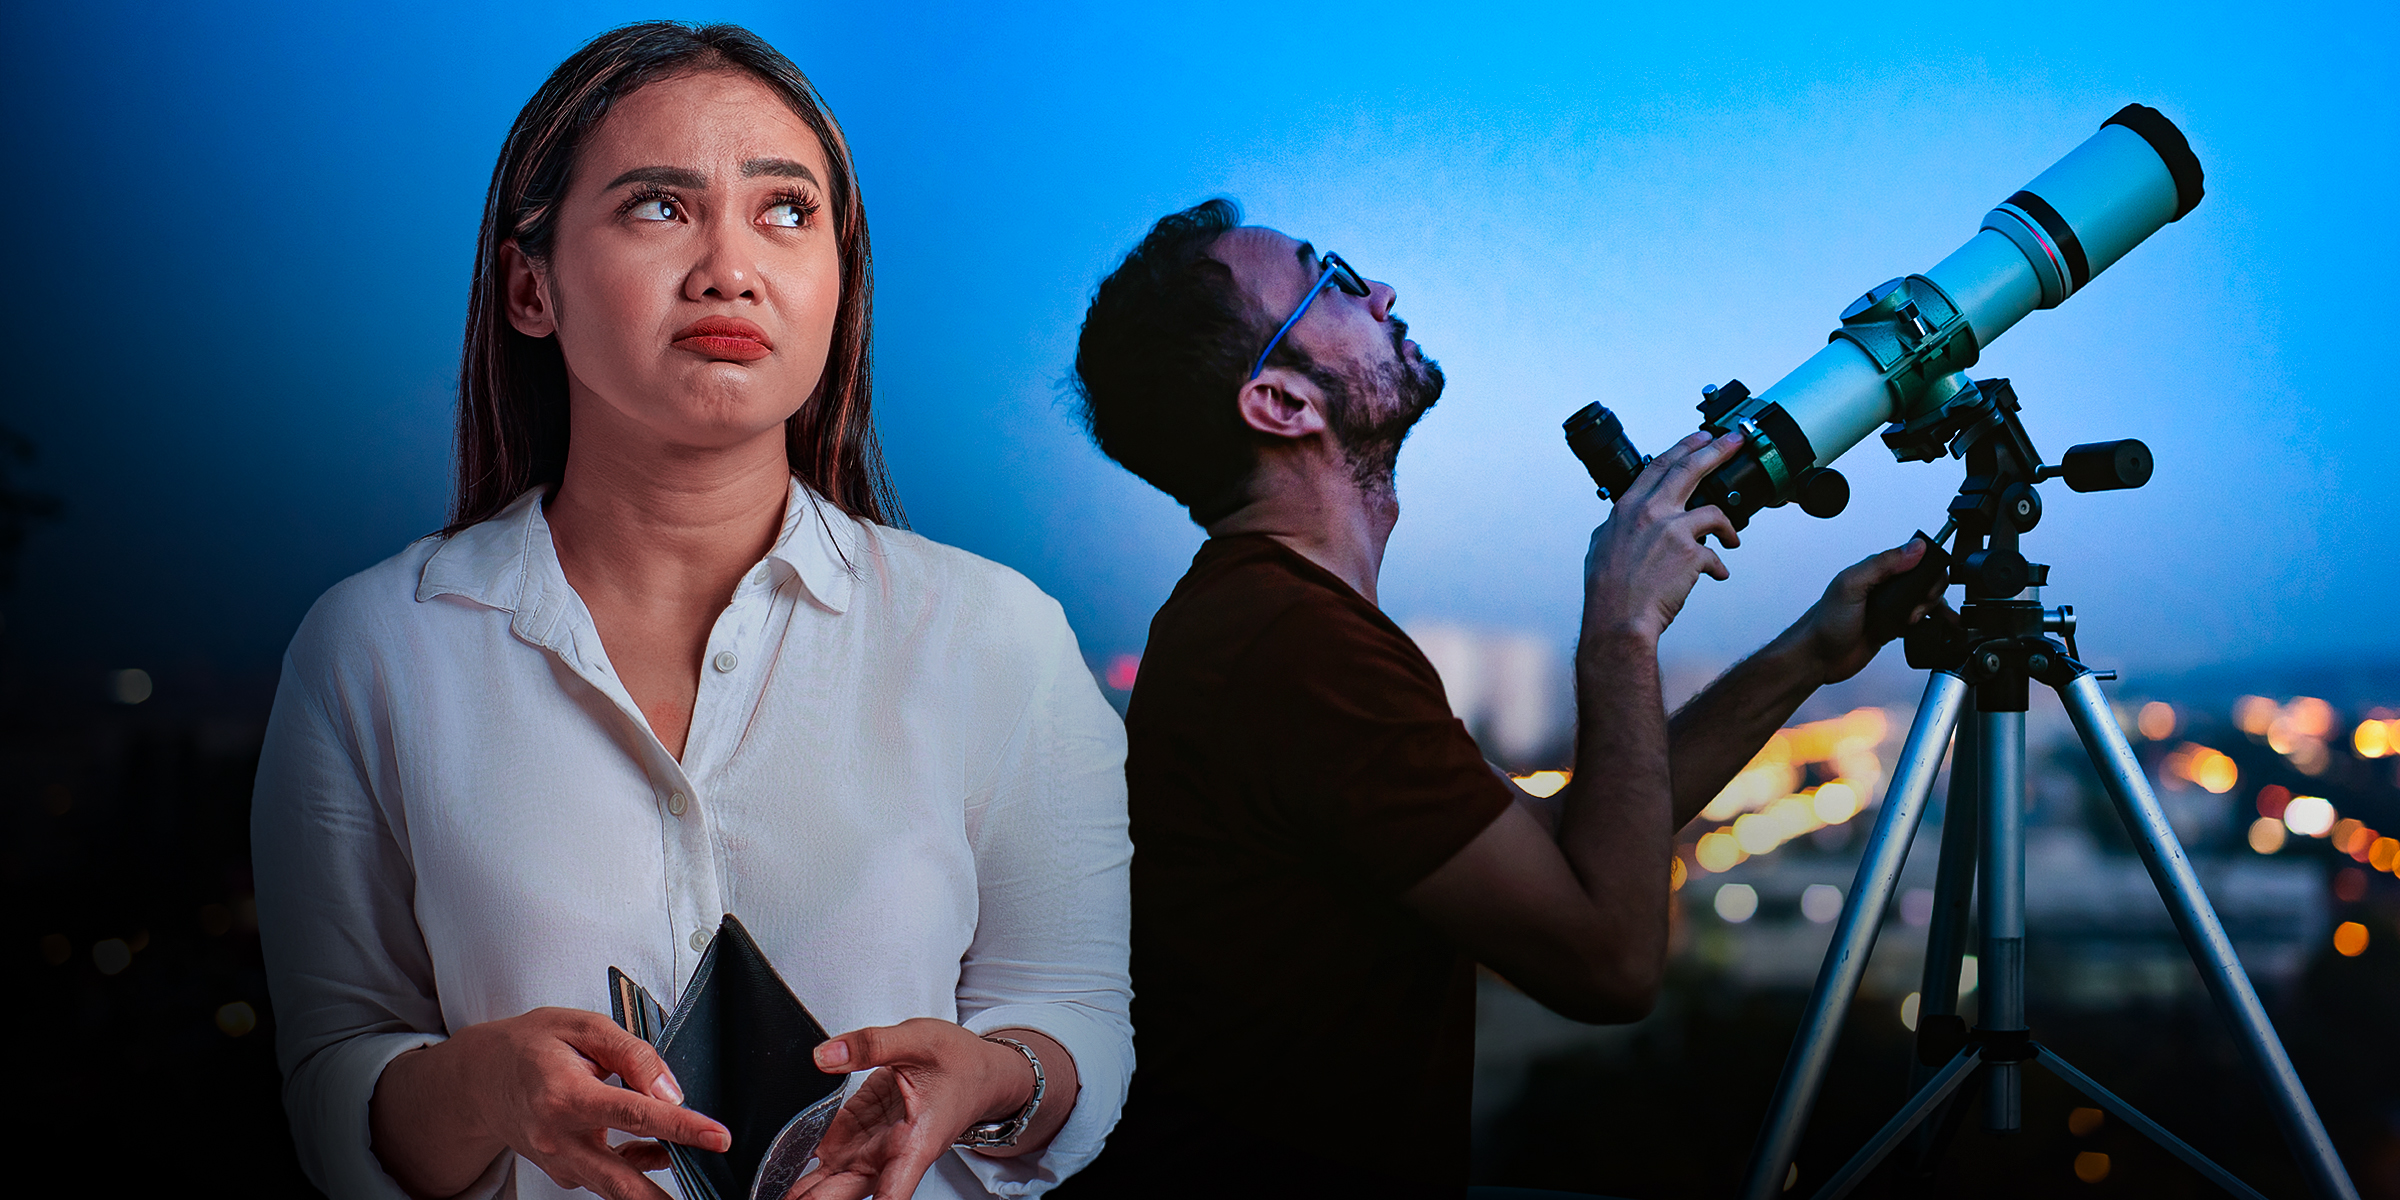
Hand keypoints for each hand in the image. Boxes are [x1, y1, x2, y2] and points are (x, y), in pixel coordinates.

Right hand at [376, 1006, 730, 1199]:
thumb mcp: (582, 1027)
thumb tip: (671, 1092)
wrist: (481, 1077)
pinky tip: (654, 1148)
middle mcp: (558, 1137)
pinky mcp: (562, 1173)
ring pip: (614, 1186)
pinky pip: (607, 1177)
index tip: (718, 1137)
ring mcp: (557, 1162)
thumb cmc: (532, 1045)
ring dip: (654, 1186)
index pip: (633, 1114)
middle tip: (708, 1192)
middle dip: (662, 1196)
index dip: (681, 1127)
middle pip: (619, 1180)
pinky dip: (636, 1166)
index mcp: (565, 1095)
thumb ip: (631, 1054)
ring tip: (693, 1164)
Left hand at [787, 1019, 1041, 1199]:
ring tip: (770, 1186)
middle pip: (850, 1188)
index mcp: (916, 1139)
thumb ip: (871, 1045)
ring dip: (805, 1183)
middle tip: (778, 1196)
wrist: (981, 1071)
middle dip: (816, 1197)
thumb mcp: (920, 1040)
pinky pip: (831, 1148)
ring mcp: (878, 1143)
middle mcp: (895, 1151)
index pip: (893, 1189)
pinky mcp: (864, 1130)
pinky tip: (782, 1158)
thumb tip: (824, 1056)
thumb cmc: (963, 1063)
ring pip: (836, 1175)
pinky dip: (807, 1155)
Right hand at [1581, 431, 1743, 643]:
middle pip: (1690, 469)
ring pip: (1714, 511)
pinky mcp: (1691, 554)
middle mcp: (1649, 512)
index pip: (1659, 466)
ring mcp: (1671, 530)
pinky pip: (1715, 556)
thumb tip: (1624, 519)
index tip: (1702, 437)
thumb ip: (1617, 526)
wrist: (1618, 620)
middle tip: (1736, 439)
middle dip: (1718, 449)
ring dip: (1729, 526)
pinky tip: (1716, 576)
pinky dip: (1717, 567)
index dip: (1684, 447)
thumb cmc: (1607, 590)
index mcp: (1627, 508)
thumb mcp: (1600, 546)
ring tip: (1734, 538)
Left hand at [1783, 536, 1953, 683]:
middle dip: (1931, 594)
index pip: (1914, 558)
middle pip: (1926, 581)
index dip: (1928, 569)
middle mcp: (1884, 587)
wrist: (1818, 658)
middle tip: (1914, 609)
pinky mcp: (1892, 627)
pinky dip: (1930, 624)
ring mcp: (1889, 608)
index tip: (1924, 587)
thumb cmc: (1825, 622)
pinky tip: (1932, 629)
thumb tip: (1915, 548)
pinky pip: (1919, 622)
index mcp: (1875, 570)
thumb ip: (1882, 564)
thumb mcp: (1852, 585)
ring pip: (1925, 602)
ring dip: (1934, 610)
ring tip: (1917, 621)